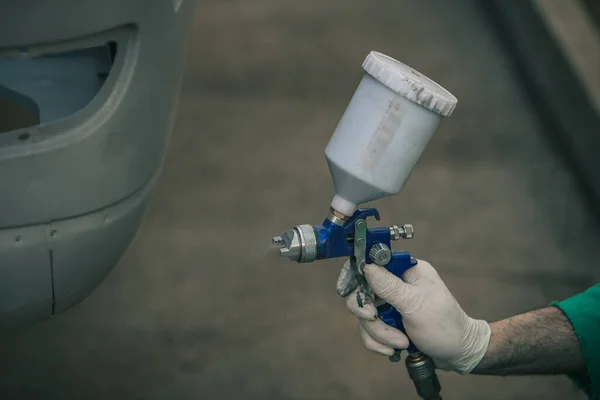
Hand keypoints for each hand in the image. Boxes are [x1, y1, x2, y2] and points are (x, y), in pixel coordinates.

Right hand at [336, 259, 490, 373]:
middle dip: (369, 315)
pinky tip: (395, 349)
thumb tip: (366, 265)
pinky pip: (369, 329)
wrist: (458, 354)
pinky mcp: (389, 320)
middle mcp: (397, 282)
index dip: (355, 274)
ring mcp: (392, 302)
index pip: (371, 261)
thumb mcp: (416, 305)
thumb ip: (389, 285)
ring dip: (379, 333)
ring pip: (364, 315)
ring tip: (400, 343)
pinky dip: (379, 342)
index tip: (349, 291)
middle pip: (362, 292)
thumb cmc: (445, 327)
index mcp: (406, 269)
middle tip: (374, 320)